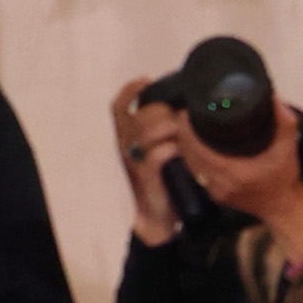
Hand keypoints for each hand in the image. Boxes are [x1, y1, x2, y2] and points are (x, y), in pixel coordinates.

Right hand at [112, 74, 192, 246]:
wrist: (155, 222)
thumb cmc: (160, 184)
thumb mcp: (158, 153)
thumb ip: (162, 132)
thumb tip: (182, 111)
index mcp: (125, 138)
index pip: (119, 106)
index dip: (131, 90)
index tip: (147, 80)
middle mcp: (126, 146)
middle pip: (140, 113)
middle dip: (161, 110)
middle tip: (179, 116)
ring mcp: (134, 161)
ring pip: (148, 129)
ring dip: (169, 126)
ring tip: (183, 132)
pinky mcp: (147, 177)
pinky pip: (157, 153)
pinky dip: (170, 147)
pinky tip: (179, 149)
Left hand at [177, 101, 302, 254]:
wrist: (283, 208)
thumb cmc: (285, 177)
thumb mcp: (289, 145)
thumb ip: (283, 121)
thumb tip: (272, 97)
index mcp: (235, 171)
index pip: (197, 147)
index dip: (187, 128)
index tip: (186, 111)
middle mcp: (221, 183)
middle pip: (189, 154)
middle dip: (183, 133)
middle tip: (185, 115)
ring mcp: (216, 191)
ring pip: (189, 165)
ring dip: (185, 146)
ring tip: (186, 127)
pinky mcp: (215, 196)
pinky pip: (196, 174)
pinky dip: (192, 159)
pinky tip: (193, 147)